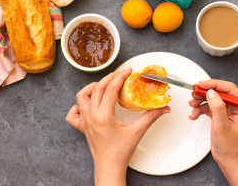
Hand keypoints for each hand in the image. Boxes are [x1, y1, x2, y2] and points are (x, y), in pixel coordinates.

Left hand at [66, 68, 170, 185]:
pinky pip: (73, 113)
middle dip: (109, 78)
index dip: (120, 77)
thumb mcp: (137, 131)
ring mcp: (84, 121)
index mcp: (103, 116)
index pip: (111, 89)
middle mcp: (91, 116)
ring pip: (81, 96)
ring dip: (92, 88)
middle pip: (97, 88)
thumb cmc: (120, 153)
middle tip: (120, 74)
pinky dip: (78, 105)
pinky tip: (88, 104)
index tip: (127, 71)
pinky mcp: (82, 127)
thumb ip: (151, 117)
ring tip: (104, 85)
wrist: (109, 167)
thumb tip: (164, 108)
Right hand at [189, 79, 237, 185]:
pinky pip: (209, 107)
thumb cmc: (230, 147)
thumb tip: (212, 92)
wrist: (229, 160)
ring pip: (212, 99)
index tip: (202, 84)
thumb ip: (217, 107)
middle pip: (219, 92)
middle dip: (205, 93)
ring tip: (192, 105)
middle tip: (194, 93)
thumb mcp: (222, 126)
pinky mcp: (220, 116)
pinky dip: (200, 109)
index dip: (214, 84)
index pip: (229, 89)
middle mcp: (237, 108)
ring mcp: (228, 111)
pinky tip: (194, 114)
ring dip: (200, 101)